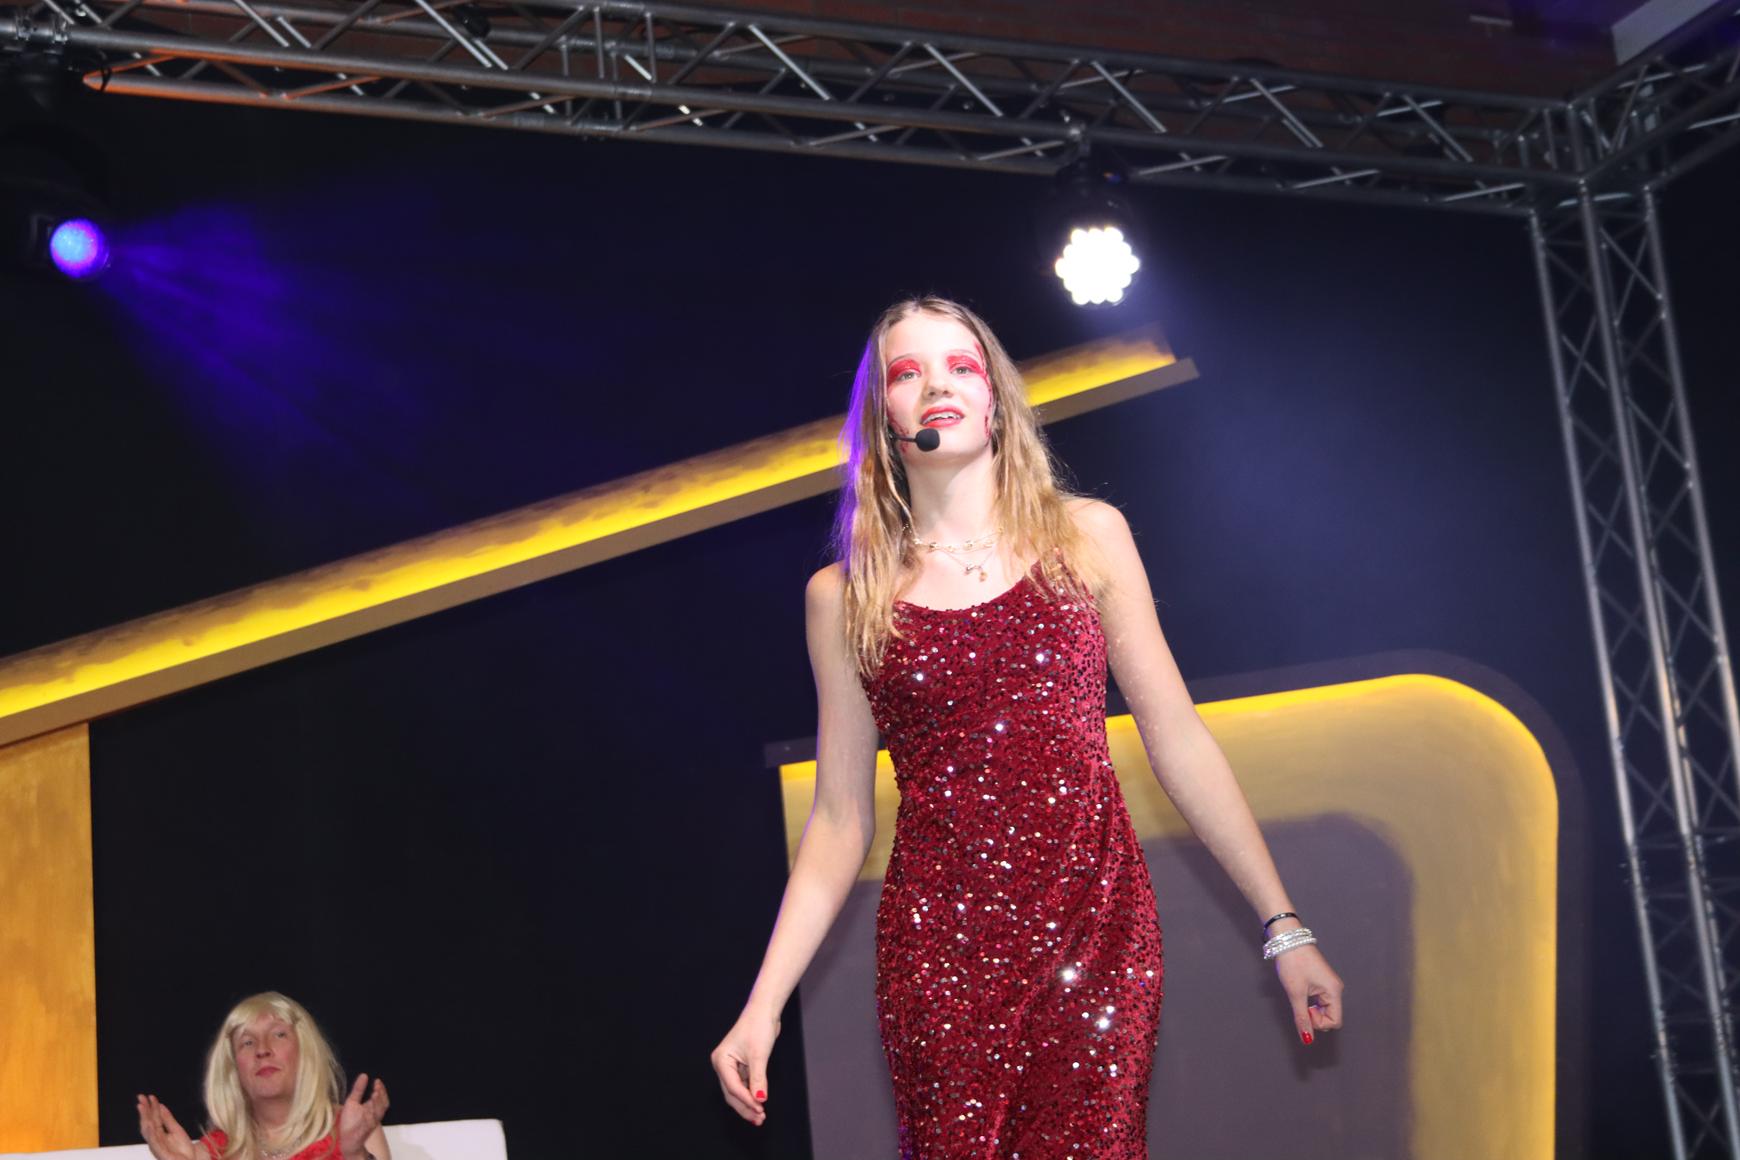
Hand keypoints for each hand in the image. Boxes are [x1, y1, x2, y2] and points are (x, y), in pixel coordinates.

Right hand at [136, 1094, 199, 1159]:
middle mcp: (155, 1139)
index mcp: (158, 1133)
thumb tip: (160, 1105)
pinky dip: (150, 1133)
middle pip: (148, 1122)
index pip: (153, 1118)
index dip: (151, 1107)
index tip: (150, 1096)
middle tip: (141, 1097)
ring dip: (144, 1118)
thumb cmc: (182, 1148)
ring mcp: (156, 1145)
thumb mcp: (176, 1129)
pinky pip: (154, 1142)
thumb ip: (168, 1119)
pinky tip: (149, 1124)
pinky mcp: (160, 1152)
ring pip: (148, 1130)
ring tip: (142, 1106)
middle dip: (144, 1110)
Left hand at [337, 1073, 388, 1157]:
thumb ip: (358, 1089)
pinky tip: (368, 1110)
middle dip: (381, 1095)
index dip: (381, 1089)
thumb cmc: (350, 1121)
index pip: (382, 1097)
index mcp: (372, 1107)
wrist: (345, 1139)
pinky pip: (369, 1124)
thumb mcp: (352, 1101)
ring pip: (378, 1112)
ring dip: (377, 1104)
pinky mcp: (364, 1131)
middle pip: (383, 1104)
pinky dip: (370, 1117)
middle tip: (377, 1087)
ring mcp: (370, 1123)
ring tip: (374, 1094)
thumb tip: (364, 1074)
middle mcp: (374, 1114)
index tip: (377, 1081)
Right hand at [710, 1009, 780, 1126]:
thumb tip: (759, 1100)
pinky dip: (751, 1094)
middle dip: (745, 1106)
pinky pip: (744, 1085)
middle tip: (759, 1119)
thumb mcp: (759, 1055)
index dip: (746, 1100)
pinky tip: (759, 1103)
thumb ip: (758, 1079)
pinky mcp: (741, 1066)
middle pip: (732, 1093)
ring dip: (748, 1103)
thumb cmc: (758, 1027)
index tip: (760, 1109)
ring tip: (760, 1116)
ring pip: (737, 1091)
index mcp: (721, 1060)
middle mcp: (723, 1065)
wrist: (764, 1011)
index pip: (733, 1087)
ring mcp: (731, 1066)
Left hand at [1275, 944, 1343, 1044]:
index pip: (1335, 1022)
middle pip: (1331, 1016)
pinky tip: (1301, 992)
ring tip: (1299, 995)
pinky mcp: (1322, 981)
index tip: (1304, 1010)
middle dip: (1315, 1017)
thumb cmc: (1293, 962)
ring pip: (1325, 1008)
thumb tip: (1307, 1039)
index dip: (1319, 1023)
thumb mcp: (1295, 993)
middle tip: (1300, 1004)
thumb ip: (1302, 1018)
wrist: (1288, 939)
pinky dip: (1311, 1002)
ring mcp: (1329, 984)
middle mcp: (1336, 988)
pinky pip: (1321, 1000)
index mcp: (1334, 991)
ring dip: (1312, 1009)